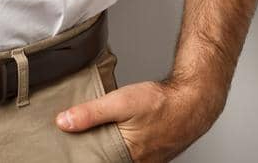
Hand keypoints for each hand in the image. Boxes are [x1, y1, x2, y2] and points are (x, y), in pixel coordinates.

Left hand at [55, 71, 227, 161]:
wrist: (193, 101)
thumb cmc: (162, 104)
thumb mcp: (120, 102)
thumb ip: (90, 114)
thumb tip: (63, 122)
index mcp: (125, 157)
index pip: (95, 162)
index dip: (83, 154)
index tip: (70, 148)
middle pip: (106, 160)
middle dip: (93, 150)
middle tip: (80, 138)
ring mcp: (146, 161)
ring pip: (118, 156)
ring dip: (108, 146)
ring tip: (98, 132)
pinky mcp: (152, 154)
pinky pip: (130, 153)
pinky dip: (122, 143)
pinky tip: (120, 131)